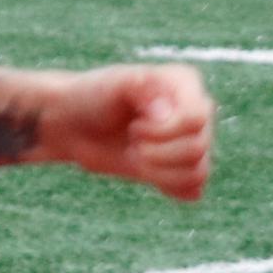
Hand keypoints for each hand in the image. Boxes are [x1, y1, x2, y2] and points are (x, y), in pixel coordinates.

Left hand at [45, 64, 213, 201]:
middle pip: (198, 147)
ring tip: (136, 156)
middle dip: (158, 152)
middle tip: (131, 140)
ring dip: (161, 172)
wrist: (74, 123)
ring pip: (198, 171)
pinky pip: (193, 189)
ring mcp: (188, 141)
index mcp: (185, 84)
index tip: (135, 126)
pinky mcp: (179, 168)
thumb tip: (164, 113)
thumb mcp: (113, 84)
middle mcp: (194, 113)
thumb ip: (141, 87)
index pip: (197, 118)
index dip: (166, 131)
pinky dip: (169, 186)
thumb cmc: (94, 96)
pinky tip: (145, 171)